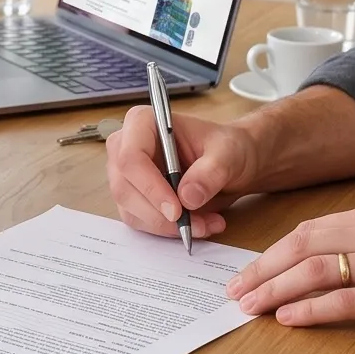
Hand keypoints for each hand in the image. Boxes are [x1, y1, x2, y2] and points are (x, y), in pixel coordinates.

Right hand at [106, 107, 261, 239]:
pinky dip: (168, 230)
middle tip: (195, 225)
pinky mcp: (133, 198)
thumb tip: (187, 197)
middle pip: (125, 188)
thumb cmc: (225, 148)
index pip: (131, 157)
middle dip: (160, 214)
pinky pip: (140, 222)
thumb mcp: (227, 154)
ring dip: (167, 226)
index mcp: (143, 123)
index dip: (150, 186)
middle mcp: (126, 147)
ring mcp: (126, 175)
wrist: (229, 164)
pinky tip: (198, 224)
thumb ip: (210, 172)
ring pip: (131, 210)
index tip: (177, 210)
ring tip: (206, 224)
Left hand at [224, 204, 354, 329]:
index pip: (310, 229)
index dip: (274, 251)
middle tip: (235, 291)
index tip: (250, 269)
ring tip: (250, 307)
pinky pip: (345, 302)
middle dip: (262, 269)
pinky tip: (289, 320)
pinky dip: (311, 311)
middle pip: (302, 246)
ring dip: (275, 290)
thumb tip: (333, 259)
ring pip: (315, 272)